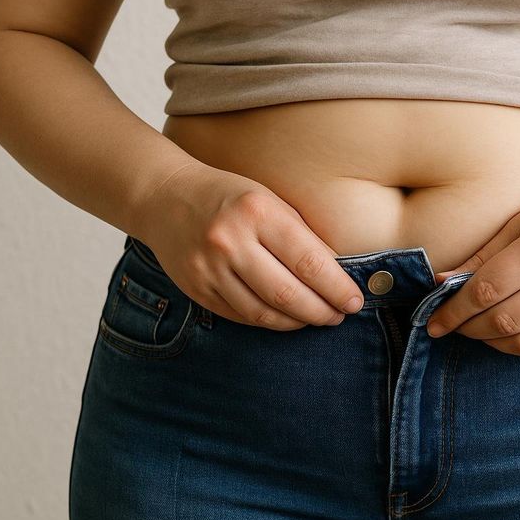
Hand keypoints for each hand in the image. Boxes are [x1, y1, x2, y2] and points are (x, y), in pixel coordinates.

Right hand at [132, 161, 365, 329]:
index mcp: (257, 212)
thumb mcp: (271, 201)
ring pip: (263, 313)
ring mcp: (209, 269)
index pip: (308, 261)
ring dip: (297, 322)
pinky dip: (269, 321)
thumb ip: (303, 236)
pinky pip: (241, 316)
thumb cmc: (231, 197)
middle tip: (340, 315)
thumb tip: (339, 275)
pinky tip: (287, 318)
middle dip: (322, 311)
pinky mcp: (196, 289)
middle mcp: (230, 241)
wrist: (165, 198)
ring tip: (317, 318)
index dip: (337, 288)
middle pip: (288, 293)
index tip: (354, 300)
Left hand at [424, 181, 519, 360]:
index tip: (434, 320)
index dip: (455, 309)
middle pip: (505, 320)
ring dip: (492, 343)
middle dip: (468, 328)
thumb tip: (443, 281)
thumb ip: (485, 253)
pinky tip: (509, 336)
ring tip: (478, 330)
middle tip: (451, 325)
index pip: (488, 288)